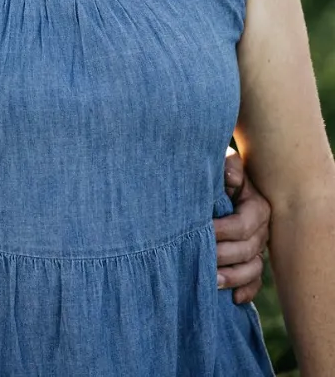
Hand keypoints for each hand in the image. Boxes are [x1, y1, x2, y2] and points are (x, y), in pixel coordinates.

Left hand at [213, 148, 270, 303]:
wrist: (213, 182)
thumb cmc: (216, 171)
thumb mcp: (221, 160)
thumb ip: (228, 165)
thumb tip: (232, 178)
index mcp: (257, 207)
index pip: (242, 226)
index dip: (222, 231)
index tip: (201, 230)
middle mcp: (261, 229)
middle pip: (247, 250)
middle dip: (223, 255)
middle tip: (199, 257)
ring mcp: (257, 247)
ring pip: (253, 268)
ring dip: (233, 277)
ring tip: (212, 281)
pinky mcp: (250, 260)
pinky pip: (254, 280)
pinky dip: (246, 290)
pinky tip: (233, 298)